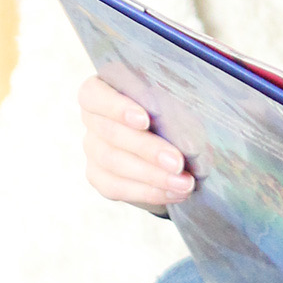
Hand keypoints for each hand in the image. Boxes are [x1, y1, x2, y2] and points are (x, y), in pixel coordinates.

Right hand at [79, 74, 194, 210]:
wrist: (174, 144)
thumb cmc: (176, 112)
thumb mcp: (178, 101)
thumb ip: (176, 107)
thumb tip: (189, 135)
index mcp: (104, 89)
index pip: (94, 95)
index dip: (116, 107)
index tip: (145, 120)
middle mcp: (93, 118)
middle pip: (111, 133)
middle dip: (147, 150)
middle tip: (177, 162)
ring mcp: (93, 148)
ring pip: (114, 163)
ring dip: (153, 175)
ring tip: (184, 183)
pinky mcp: (99, 176)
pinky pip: (116, 187)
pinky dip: (149, 191)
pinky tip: (174, 193)